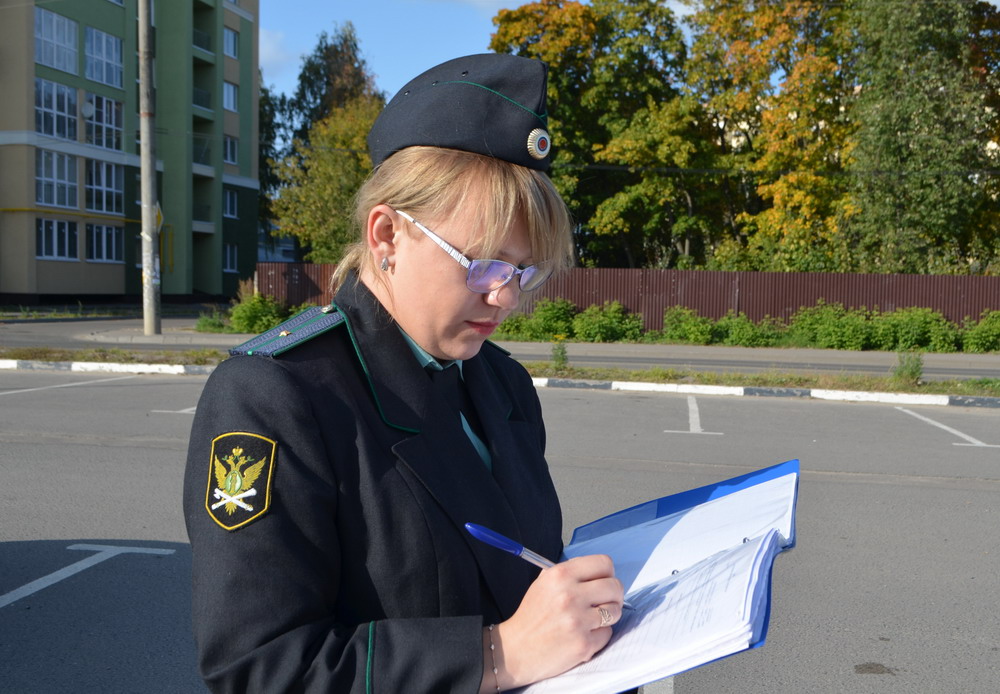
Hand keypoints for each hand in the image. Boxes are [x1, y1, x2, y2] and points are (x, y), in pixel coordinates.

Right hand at [490, 554, 623, 688]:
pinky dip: (599, 635)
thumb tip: (600, 573)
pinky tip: (584, 635)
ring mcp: (578, 620)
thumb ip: (570, 574)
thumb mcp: (543, 584)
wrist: (516, 649)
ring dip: (609, 615)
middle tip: (604, 602)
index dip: (608, 573)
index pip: (604, 563)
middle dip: (613, 595)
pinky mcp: (584, 644)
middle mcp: (570, 595)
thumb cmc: (532, 616)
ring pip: (615, 611)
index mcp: (560, 575)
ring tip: (593, 619)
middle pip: (615, 586)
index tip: (603, 581)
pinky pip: (608, 634)